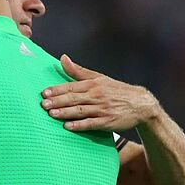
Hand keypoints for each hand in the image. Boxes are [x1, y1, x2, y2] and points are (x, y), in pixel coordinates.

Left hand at [41, 55, 160, 131]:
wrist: (140, 104)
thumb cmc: (116, 90)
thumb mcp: (99, 78)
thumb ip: (78, 71)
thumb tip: (63, 58)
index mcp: (93, 84)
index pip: (71, 87)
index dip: (57, 90)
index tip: (44, 93)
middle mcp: (97, 96)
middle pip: (74, 99)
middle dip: (58, 101)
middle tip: (43, 104)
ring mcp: (102, 109)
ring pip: (80, 111)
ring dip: (65, 113)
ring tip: (51, 114)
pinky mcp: (106, 122)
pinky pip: (90, 124)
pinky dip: (79, 125)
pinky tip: (68, 126)